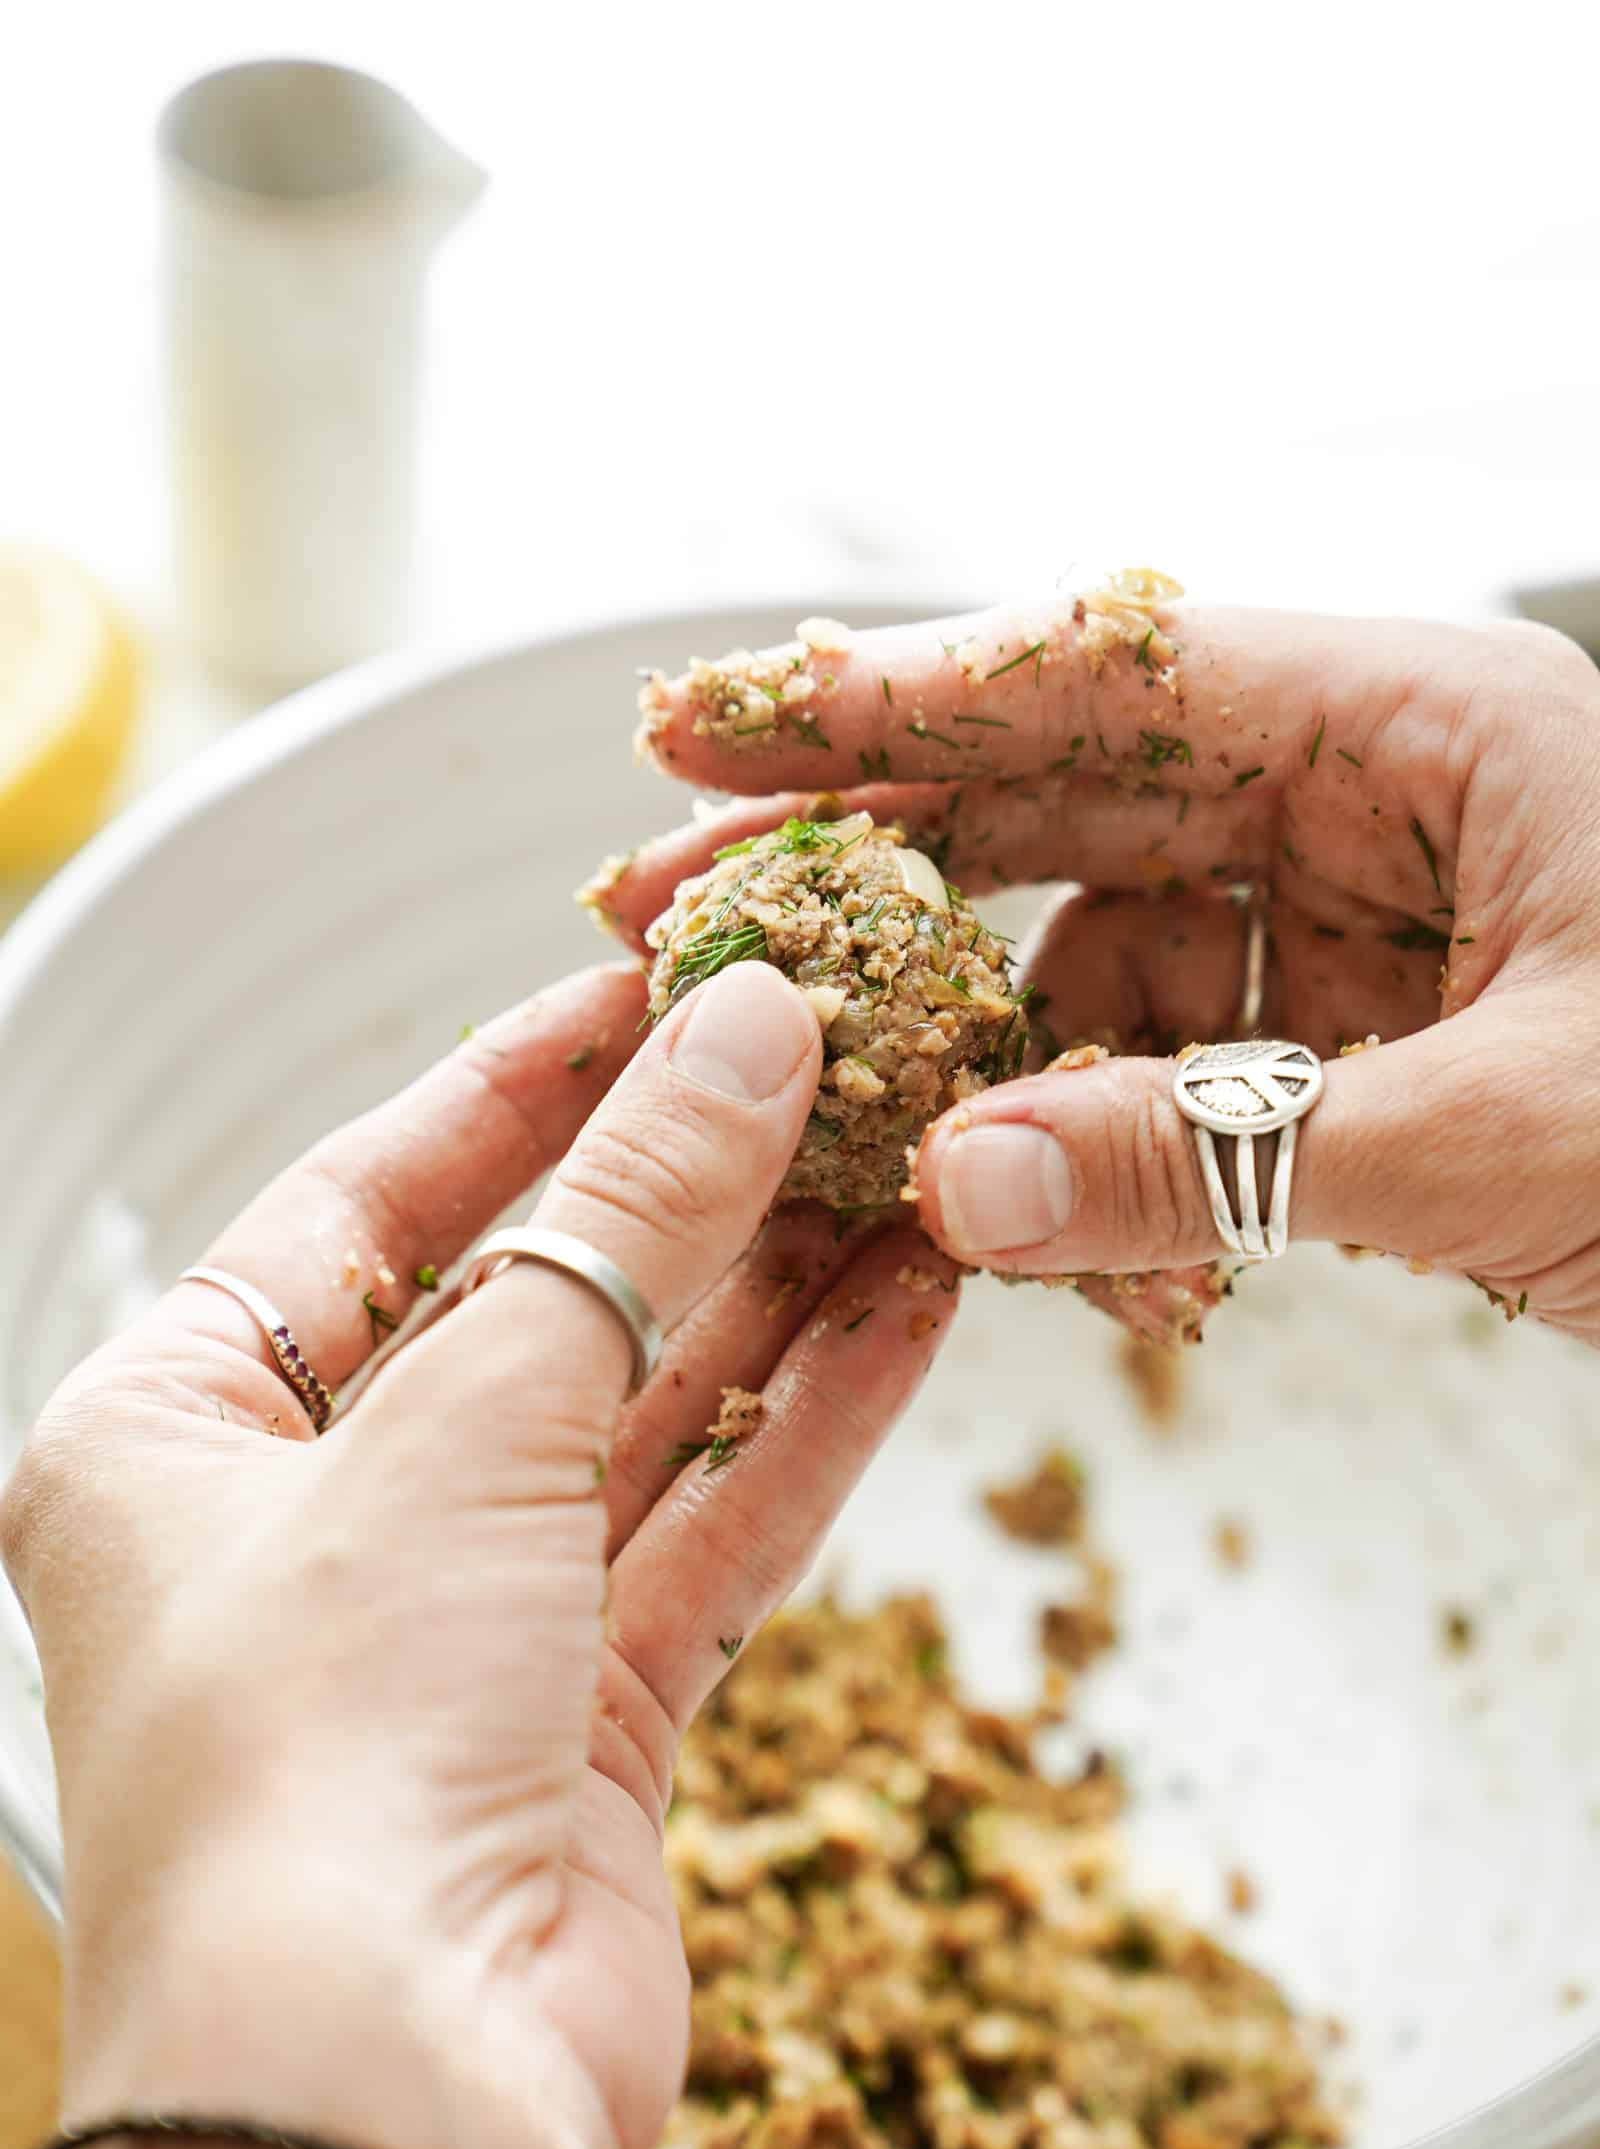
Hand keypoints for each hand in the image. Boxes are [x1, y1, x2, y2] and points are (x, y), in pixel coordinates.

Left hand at [0, 959, 957, 2148]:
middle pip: (521, 1303)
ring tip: (907, 1164)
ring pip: (638, 1416)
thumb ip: (621, 1223)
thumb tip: (742, 1035)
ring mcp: (452, 1626)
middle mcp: (301, 1522)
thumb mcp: (466, 1421)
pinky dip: (810, 1427)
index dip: (521, 1083)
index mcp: (171, 1427)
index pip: (364, 1199)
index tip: (660, 987)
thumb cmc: (322, 1750)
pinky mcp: (578, 1721)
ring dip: (776, 1296)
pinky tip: (916, 1313)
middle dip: (679, 1189)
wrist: (384, 2095)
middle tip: (824, 1065)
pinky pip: (708, 1532)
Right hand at [610, 584, 1599, 1342]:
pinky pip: (1191, 1072)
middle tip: (693, 921)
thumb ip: (1223, 1159)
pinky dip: (1119, 1161)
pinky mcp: (1379, 1033)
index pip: (1101, 677)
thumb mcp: (1510, 1138)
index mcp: (1432, 721)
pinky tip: (1075, 1245)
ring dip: (1005, 1068)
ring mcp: (1375, 917)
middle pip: (1071, 797)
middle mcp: (1384, 792)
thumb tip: (962, 1187)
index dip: (886, 705)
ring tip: (889, 1156)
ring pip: (1114, 958)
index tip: (709, 728)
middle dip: (881, 872)